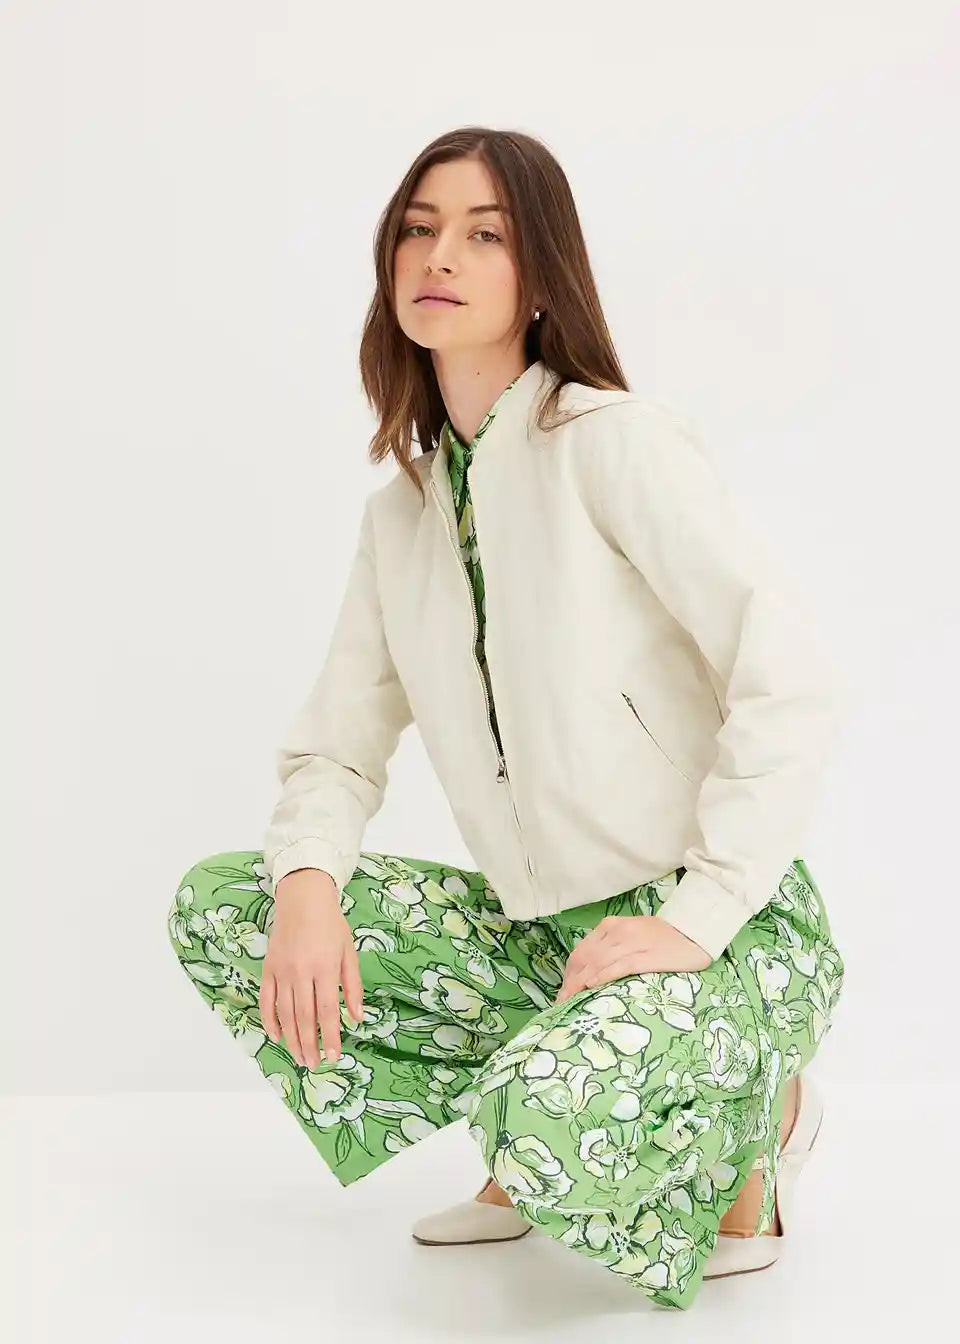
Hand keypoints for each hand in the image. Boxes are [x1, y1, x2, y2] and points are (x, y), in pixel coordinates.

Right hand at [259, 869, 363, 1069]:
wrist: (303, 899)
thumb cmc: (331, 925)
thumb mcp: (349, 952)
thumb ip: (352, 986)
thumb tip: (358, 1017)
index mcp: (324, 967)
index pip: (327, 1010)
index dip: (330, 1036)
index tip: (334, 1056)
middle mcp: (301, 972)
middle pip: (304, 1017)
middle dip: (310, 1044)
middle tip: (314, 1064)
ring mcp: (282, 971)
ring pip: (285, 1012)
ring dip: (292, 1038)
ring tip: (299, 1057)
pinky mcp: (269, 968)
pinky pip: (266, 1000)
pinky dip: (270, 1019)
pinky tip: (276, 1035)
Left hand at [554, 914, 711, 1003]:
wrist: (695, 931)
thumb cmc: (663, 937)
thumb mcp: (631, 936)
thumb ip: (611, 947)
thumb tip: (590, 973)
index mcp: (610, 926)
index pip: (580, 952)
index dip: (568, 974)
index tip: (562, 994)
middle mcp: (617, 932)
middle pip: (584, 959)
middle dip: (569, 983)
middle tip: (561, 1005)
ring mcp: (631, 943)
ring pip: (596, 964)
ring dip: (580, 985)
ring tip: (570, 1003)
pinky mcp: (645, 956)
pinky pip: (618, 966)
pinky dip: (602, 976)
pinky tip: (592, 988)